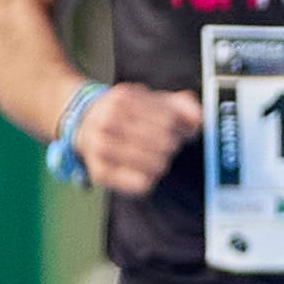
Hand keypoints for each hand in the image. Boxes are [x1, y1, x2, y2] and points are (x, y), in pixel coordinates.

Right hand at [72, 82, 204, 193]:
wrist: (85, 122)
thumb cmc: (127, 112)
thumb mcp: (152, 99)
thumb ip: (180, 105)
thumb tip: (199, 119)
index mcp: (123, 99)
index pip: (170, 120)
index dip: (184, 129)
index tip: (183, 132)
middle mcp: (108, 121)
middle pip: (165, 142)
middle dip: (173, 145)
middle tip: (169, 145)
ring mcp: (101, 147)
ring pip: (157, 165)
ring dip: (163, 162)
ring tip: (158, 157)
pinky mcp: (99, 172)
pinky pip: (141, 184)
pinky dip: (150, 179)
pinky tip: (145, 170)